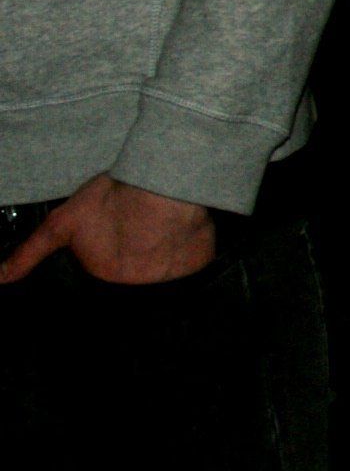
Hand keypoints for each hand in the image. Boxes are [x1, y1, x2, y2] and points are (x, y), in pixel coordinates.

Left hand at [0, 174, 217, 285]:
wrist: (162, 184)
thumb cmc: (112, 200)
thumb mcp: (62, 223)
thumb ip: (30, 252)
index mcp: (103, 277)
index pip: (106, 279)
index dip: (110, 261)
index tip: (118, 244)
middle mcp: (135, 286)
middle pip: (134, 279)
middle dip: (135, 262)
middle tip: (138, 233)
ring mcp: (169, 279)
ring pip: (165, 275)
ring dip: (164, 261)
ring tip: (161, 233)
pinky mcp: (198, 266)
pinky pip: (195, 268)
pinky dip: (191, 258)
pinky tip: (184, 237)